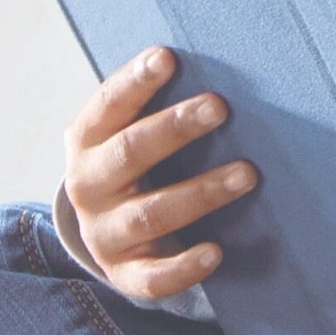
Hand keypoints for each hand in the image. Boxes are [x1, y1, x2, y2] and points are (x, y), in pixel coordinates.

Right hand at [62, 46, 259, 302]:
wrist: (104, 223)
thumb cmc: (135, 156)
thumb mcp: (129, 126)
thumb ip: (157, 100)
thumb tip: (226, 57)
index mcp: (88, 139)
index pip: (107, 105)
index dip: (135, 81)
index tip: (167, 56)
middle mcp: (90, 185)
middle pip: (130, 153)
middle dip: (175, 128)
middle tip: (220, 106)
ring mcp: (106, 232)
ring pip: (151, 213)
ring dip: (200, 192)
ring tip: (247, 173)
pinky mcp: (126, 272)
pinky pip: (151, 277)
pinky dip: (183, 267)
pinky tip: (215, 253)